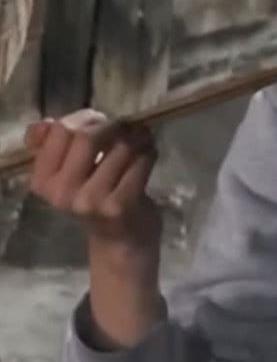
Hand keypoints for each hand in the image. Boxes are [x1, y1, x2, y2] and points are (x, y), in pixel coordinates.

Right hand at [25, 109, 159, 247]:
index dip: (84, 119)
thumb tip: (47, 123)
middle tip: (125, 128)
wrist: (121, 242)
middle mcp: (62, 191)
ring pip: (119, 146)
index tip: (99, 122)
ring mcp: (91, 199)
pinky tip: (149, 154)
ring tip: (141, 139)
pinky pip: (140, 162)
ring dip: (136, 137)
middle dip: (112, 126)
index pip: (59, 131)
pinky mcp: (120, 204)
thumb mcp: (68, 175)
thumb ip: (55, 147)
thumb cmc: (95, 202)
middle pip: (87, 135)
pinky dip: (149, 152)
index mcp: (43, 180)